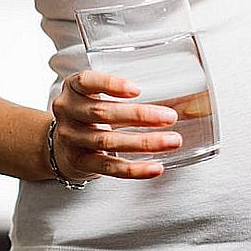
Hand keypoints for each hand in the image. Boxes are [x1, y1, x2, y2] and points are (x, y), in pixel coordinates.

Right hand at [50, 70, 181, 179]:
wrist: (60, 145)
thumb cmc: (91, 114)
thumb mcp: (100, 96)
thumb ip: (131, 95)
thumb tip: (190, 101)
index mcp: (73, 89)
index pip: (87, 81)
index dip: (111, 84)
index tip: (137, 90)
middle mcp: (68, 111)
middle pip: (102, 113)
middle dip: (140, 115)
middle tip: (170, 116)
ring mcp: (71, 139)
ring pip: (108, 141)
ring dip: (144, 142)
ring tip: (172, 141)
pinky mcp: (79, 163)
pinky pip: (109, 167)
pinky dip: (134, 169)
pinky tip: (156, 167)